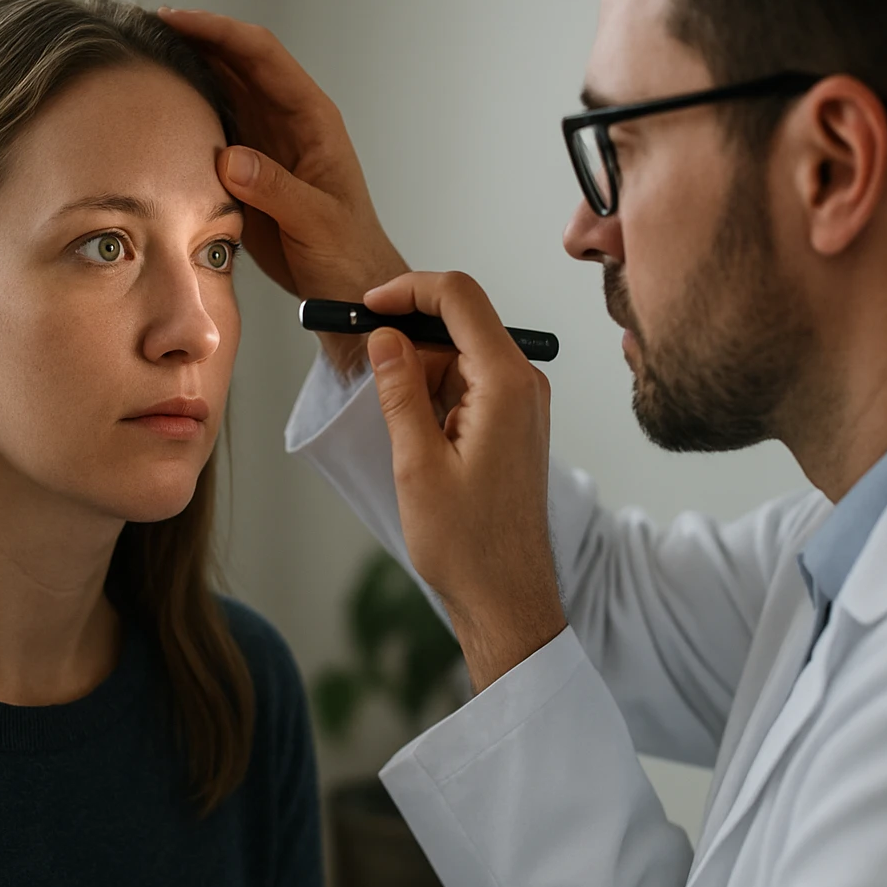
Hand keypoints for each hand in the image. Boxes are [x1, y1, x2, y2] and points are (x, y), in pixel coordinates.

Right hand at [158, 8, 407, 375]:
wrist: (349, 289)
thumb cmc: (348, 255)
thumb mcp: (317, 223)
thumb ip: (277, 190)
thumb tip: (230, 158)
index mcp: (313, 120)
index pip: (262, 55)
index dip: (218, 31)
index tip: (174, 20)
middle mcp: (289, 121)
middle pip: (236, 61)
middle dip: (194, 38)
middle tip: (141, 28)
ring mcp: (267, 142)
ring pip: (222, 90)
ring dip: (186, 71)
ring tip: (140, 57)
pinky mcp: (248, 169)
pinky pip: (214, 128)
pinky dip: (187, 113)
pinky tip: (156, 110)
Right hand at [364, 271, 566, 691]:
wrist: (507, 596)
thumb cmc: (466, 543)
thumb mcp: (416, 464)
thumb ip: (400, 392)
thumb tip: (385, 336)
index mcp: (507, 384)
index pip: (459, 297)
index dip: (407, 290)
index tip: (365, 307)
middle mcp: (524, 384)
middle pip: (461, 321)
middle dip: (407, 331)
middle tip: (361, 361)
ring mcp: (523, 404)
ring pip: (461, 354)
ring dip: (418, 368)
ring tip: (387, 416)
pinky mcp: (514, 424)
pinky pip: (470, 383)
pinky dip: (434, 391)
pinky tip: (409, 428)